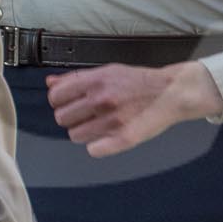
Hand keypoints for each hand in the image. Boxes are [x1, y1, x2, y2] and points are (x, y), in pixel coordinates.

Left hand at [46, 60, 222, 157]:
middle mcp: (102, 100)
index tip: (68, 103)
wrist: (172, 93)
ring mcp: (112, 120)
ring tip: (99, 124)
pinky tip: (106, 136)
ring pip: (75, 135)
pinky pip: (93, 150)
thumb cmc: (139, 82)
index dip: (60, 101)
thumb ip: (76, 78)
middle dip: (71, 117)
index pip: (56, 96)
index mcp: (95, 81)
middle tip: (86, 114)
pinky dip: (97, 146)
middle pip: (62, 118)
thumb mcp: (107, 71)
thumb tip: (50, 82)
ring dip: (84, 131)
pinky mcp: (123, 139)